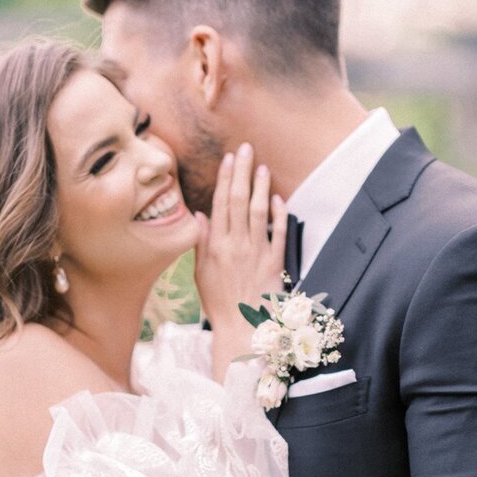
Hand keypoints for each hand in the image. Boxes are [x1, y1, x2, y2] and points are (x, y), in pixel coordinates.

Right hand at [194, 144, 286, 372]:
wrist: (242, 328)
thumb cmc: (219, 302)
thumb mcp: (200, 273)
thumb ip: (200, 242)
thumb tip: (198, 215)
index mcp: (215, 246)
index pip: (219, 204)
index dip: (224, 178)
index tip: (227, 159)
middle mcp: (235, 245)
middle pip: (237, 200)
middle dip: (241, 172)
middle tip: (245, 149)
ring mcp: (256, 252)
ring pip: (257, 211)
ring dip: (259, 186)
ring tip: (261, 165)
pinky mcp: (274, 262)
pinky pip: (277, 232)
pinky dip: (278, 214)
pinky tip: (278, 197)